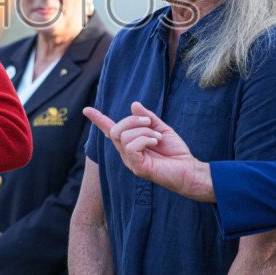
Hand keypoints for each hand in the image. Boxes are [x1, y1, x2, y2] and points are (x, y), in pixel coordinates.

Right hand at [83, 101, 214, 201]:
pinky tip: (155, 142)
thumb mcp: (161, 129)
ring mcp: (130, 161)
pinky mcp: (137, 168)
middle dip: (132, 120)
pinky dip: (145, 139)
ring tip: (157, 138)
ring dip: (143, 131)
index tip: (86, 109)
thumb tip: (134, 104)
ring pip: (124, 136)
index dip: (98, 119)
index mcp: (130, 143)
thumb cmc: (176, 152)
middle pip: (115, 130)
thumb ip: (148, 118)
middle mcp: (126, 152)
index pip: (110, 130)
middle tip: (149, 123)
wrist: (189, 169)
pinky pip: (131, 146)